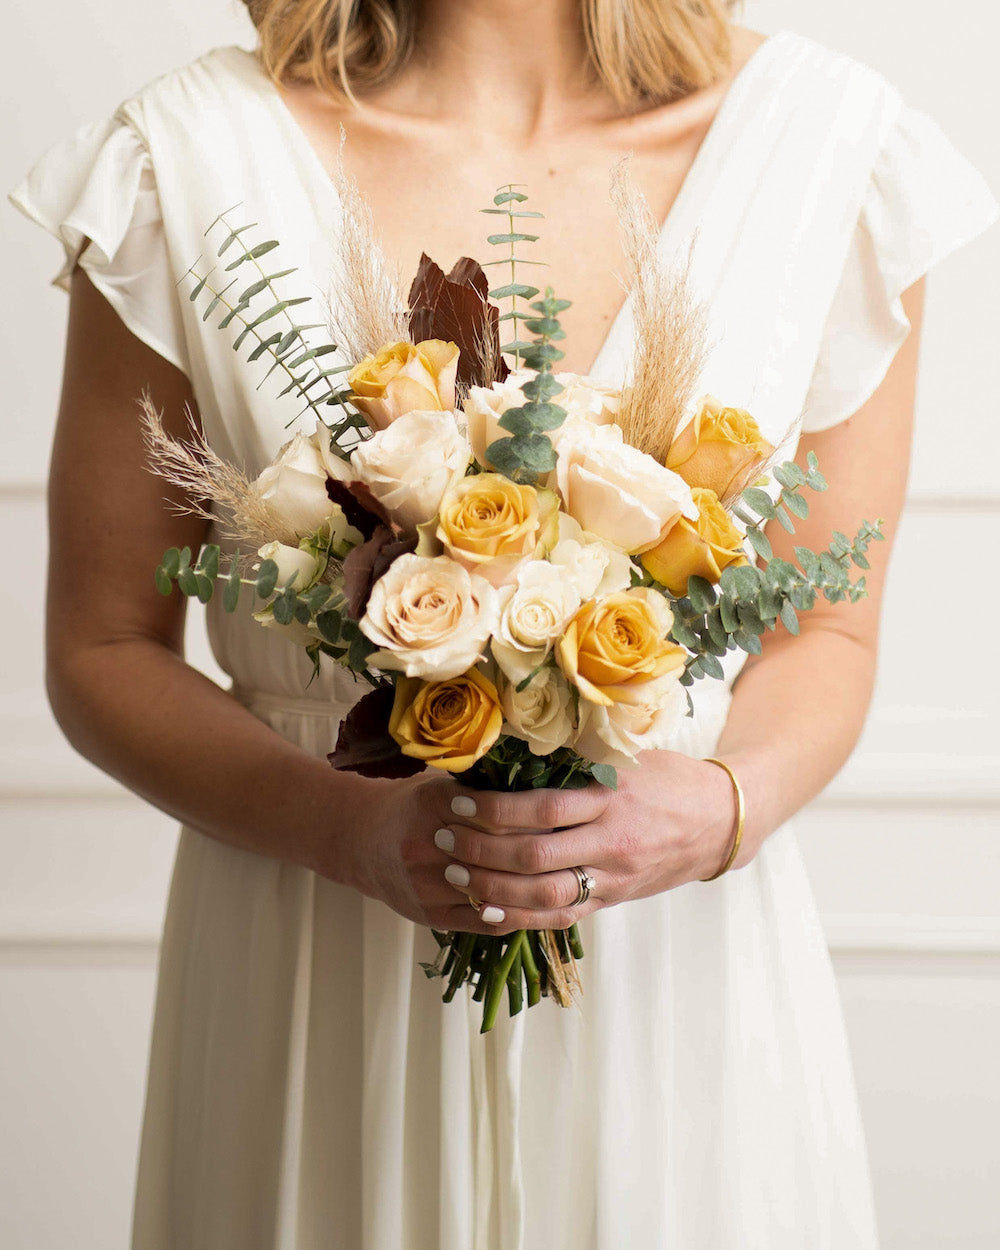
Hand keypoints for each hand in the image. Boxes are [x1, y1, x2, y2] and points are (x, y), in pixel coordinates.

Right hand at [311, 769, 609, 935]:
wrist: (361, 841)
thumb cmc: (415, 805)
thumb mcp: (443, 783)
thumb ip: (485, 783)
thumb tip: (550, 770)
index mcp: (433, 803)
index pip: (497, 811)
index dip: (537, 814)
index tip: (572, 812)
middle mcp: (425, 844)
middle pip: (498, 852)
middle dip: (542, 850)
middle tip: (581, 847)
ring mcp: (425, 884)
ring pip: (493, 891)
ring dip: (533, 887)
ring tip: (571, 877)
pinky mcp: (428, 914)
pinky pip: (483, 920)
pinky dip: (516, 915)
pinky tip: (543, 906)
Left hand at [433, 753, 752, 934]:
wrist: (720, 820)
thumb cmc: (668, 779)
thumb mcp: (625, 758)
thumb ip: (575, 760)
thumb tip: (510, 747)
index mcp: (612, 798)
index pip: (543, 810)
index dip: (494, 810)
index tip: (458, 801)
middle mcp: (612, 841)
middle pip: (536, 857)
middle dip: (482, 850)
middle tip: (443, 837)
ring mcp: (614, 876)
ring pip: (546, 894)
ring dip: (494, 887)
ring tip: (456, 872)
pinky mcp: (614, 898)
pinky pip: (564, 915)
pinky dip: (523, 916)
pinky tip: (489, 910)